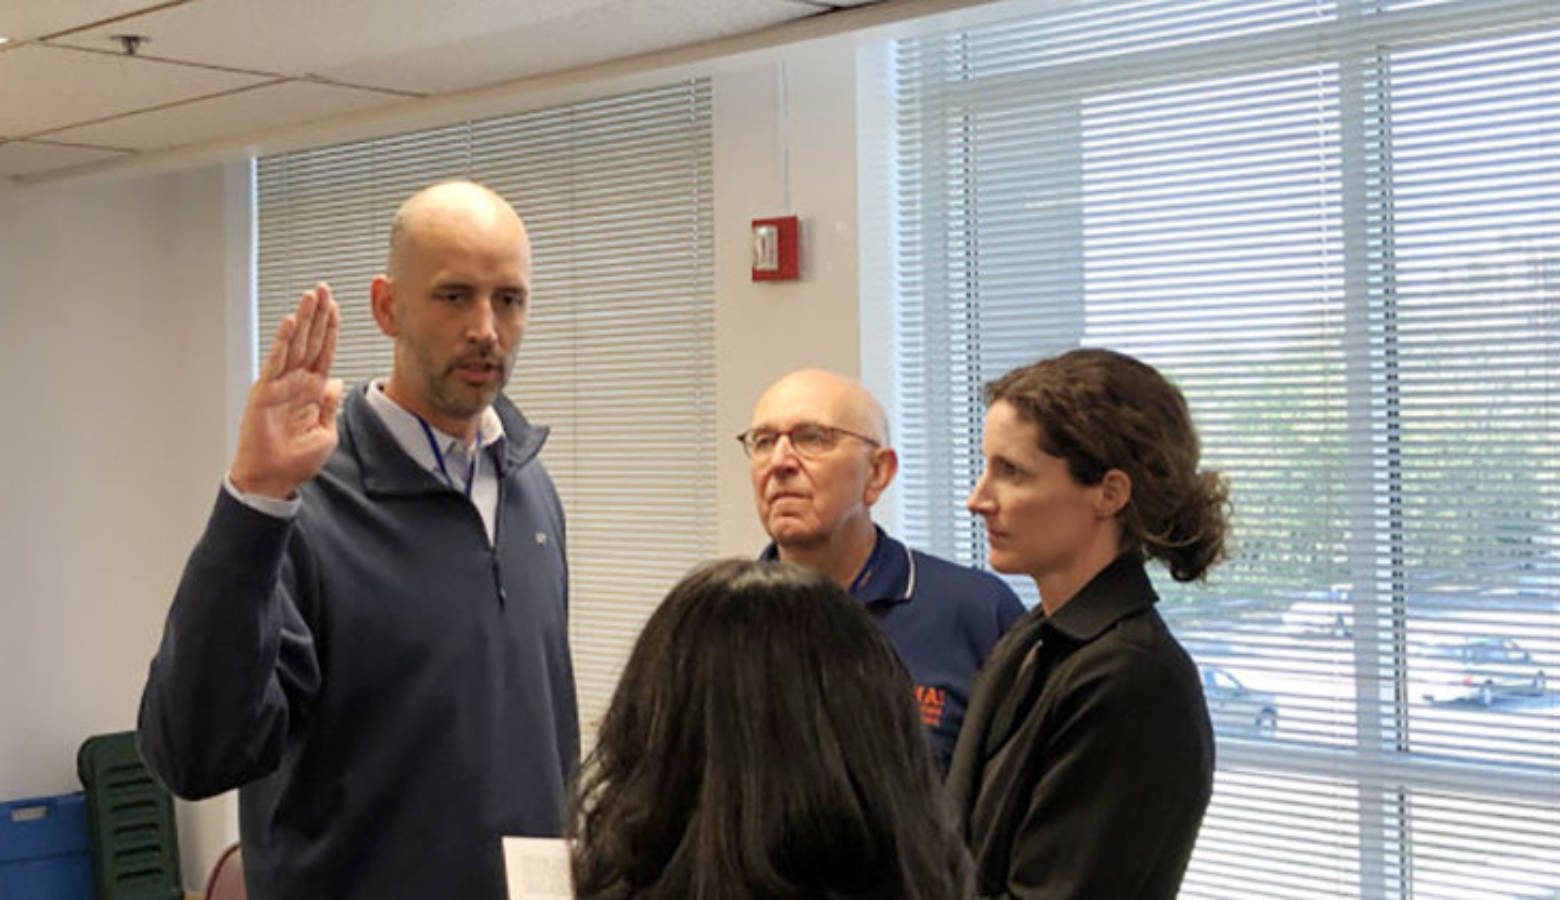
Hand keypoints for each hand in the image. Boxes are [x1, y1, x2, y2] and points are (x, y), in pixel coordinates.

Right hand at [230, 284, 343, 498]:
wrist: (273, 478)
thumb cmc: (295, 461)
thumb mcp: (326, 432)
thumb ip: (330, 404)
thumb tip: (337, 381)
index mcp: (311, 392)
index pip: (324, 353)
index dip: (330, 330)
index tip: (336, 307)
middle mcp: (296, 383)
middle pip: (310, 341)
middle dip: (318, 315)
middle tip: (323, 289)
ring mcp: (279, 386)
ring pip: (293, 345)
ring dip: (303, 320)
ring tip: (309, 296)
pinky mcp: (264, 393)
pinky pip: (276, 362)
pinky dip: (282, 343)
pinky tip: (290, 324)